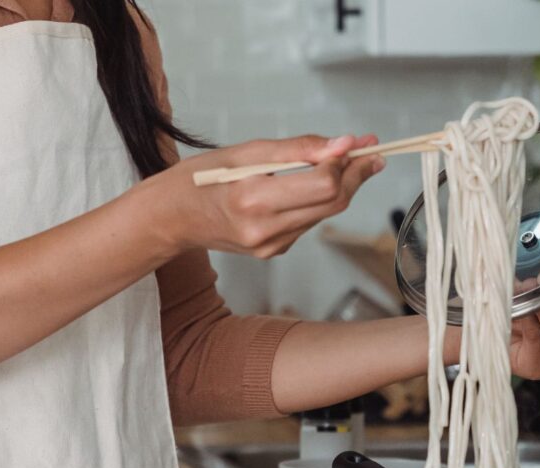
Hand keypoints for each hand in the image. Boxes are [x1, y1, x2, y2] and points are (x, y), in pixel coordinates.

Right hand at [136, 133, 385, 258]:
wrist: (171, 218)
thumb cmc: (201, 179)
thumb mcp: (245, 152)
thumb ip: (298, 149)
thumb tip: (344, 144)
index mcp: (253, 199)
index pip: (323, 184)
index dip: (346, 163)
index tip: (358, 143)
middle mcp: (264, 230)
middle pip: (333, 202)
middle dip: (355, 175)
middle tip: (368, 151)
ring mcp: (269, 246)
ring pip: (324, 213)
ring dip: (338, 186)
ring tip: (337, 162)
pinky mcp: (272, 252)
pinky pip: (307, 222)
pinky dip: (314, 201)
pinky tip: (303, 187)